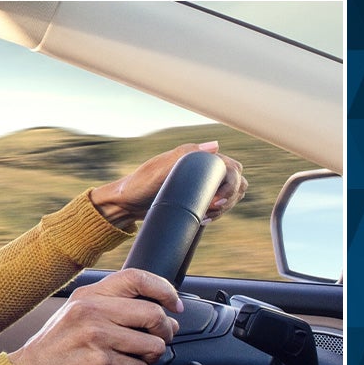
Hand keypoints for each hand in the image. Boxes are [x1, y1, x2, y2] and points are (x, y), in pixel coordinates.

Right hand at [9, 269, 180, 364]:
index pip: (137, 278)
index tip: (174, 305)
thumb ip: (110, 305)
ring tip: (140, 357)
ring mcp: (96, 337)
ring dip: (153, 355)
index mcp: (88, 296)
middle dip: (165, 331)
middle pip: (153, 313)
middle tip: (160, 338)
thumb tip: (161, 312)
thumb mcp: (74, 312)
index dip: (165, 290)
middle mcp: (92, 312)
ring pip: (153, 344)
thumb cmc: (53, 346)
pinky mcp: (100, 363)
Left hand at [91, 141, 246, 228]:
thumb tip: (215, 145)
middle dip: (229, 199)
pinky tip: (203, 219)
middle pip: (237, 182)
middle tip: (209, 211)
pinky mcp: (199, 198)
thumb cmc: (139, 184)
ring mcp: (203, 184)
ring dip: (224, 208)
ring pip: (232, 195)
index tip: (216, 201)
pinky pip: (220, 205)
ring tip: (204, 217)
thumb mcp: (159, 169)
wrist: (126, 204)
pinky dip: (217, 213)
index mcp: (198, 158)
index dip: (230, 186)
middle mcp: (204, 169)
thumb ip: (184, 155)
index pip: (232, 169)